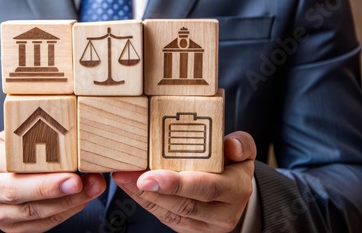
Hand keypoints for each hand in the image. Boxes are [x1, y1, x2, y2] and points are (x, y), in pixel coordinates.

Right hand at [0, 131, 105, 232]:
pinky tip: (82, 198)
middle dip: (53, 188)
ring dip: (68, 201)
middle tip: (80, 181)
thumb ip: (33, 133)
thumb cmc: (5, 152)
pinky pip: (43, 223)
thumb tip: (69, 127)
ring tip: (92, 187)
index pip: (10, 163)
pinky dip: (66, 211)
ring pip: (34, 212)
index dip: (39, 166)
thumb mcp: (12, 135)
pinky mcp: (12, 228)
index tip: (68, 166)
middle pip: (17, 191)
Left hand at [113, 131, 255, 232]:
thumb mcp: (244, 150)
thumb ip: (241, 144)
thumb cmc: (234, 165)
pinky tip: (130, 186)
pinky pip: (164, 216)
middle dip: (151, 191)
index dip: (176, 184)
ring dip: (142, 196)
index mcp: (236, 190)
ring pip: (170, 213)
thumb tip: (230, 145)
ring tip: (123, 177)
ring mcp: (205, 225)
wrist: (235, 192)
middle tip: (127, 175)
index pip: (207, 187)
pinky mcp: (189, 229)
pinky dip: (144, 201)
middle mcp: (222, 213)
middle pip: (183, 205)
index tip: (149, 177)